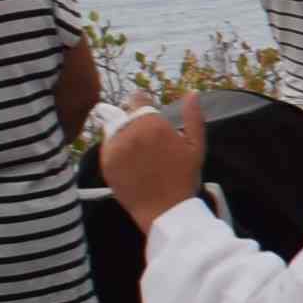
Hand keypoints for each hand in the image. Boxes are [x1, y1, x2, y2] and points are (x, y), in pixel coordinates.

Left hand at [100, 94, 209, 226]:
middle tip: (146, 136)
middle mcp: (130, 131)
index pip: (137, 98)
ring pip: (114, 129)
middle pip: (125, 114)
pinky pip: (108, 146)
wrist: (164, 210)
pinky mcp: (106, 162)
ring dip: (123, 133)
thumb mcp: (196, 146)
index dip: (142, 102)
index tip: (148, 111)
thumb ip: (193, 117)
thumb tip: (192, 93)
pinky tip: (131, 161)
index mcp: (154, 124)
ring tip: (138, 150)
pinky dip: (116, 148)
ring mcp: (115, 147)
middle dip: (134, 120)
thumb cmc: (184, 177)